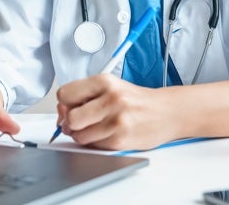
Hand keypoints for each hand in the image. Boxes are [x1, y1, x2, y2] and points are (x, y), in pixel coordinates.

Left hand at [55, 74, 176, 150]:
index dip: (65, 104)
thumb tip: (61, 113)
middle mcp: (111, 98)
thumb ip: (85, 96)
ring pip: (80, 136)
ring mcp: (116, 120)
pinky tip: (108, 134)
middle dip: (71, 123)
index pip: (65, 94)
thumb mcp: (111, 88)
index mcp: (105, 81)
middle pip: (70, 118)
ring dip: (84, 136)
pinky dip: (97, 143)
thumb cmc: (136, 100)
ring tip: (97, 128)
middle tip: (81, 122)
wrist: (168, 112)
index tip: (71, 107)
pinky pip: (94, 146)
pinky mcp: (120, 139)